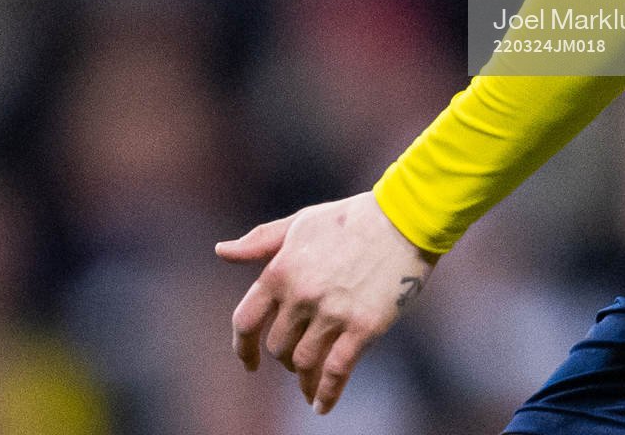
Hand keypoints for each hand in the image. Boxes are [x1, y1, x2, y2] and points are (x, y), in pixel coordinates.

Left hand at [215, 191, 436, 414]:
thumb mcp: (299, 223)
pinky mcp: (363, 327)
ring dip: (303, 378)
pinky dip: (326, 394)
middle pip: (278, 346)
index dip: (243, 347)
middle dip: (283, 357)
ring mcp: (332, 313)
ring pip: (304, 362)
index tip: (248, 362)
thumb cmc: (349, 218)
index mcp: (280, 270)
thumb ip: (259, 241)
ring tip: (308, 384)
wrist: (403, 219)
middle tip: (295, 360)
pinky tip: (321, 406)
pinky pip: (337, 371)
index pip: (247, 321)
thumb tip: (221, 252)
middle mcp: (301, 295)